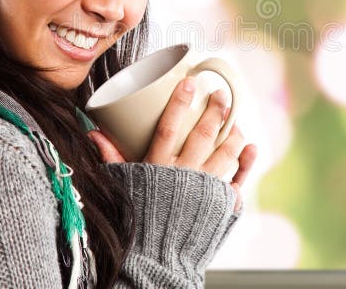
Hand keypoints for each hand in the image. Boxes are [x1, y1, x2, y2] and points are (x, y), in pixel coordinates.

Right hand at [87, 76, 257, 211]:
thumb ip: (111, 159)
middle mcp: (186, 175)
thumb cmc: (139, 221)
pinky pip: (239, 179)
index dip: (180, 102)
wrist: (159, 260)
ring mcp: (206, 189)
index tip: (190, 84)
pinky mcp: (222, 204)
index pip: (170, 127)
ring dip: (234, 134)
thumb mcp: (123, 186)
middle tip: (221, 96)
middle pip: (204, 135)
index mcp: (159, 168)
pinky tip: (251, 149)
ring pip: (226, 153)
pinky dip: (247, 163)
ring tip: (235, 122)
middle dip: (215, 111)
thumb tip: (94, 135)